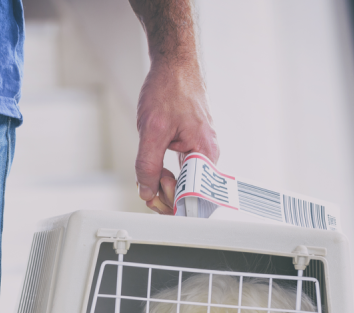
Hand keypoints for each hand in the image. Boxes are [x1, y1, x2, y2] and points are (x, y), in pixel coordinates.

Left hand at [136, 61, 218, 214]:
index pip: (195, 197)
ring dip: (163, 186)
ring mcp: (200, 153)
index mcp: (205, 153)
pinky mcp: (192, 149)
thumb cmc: (168, 90)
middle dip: (165, 197)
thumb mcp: (151, 131)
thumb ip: (148, 166)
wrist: (173, 66)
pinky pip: (180, 173)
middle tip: (148, 187)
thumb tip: (147, 193)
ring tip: (151, 176)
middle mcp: (207, 155)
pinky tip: (155, 170)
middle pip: (189, 195)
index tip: (154, 199)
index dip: (173, 204)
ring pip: (183, 185)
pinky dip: (165, 176)